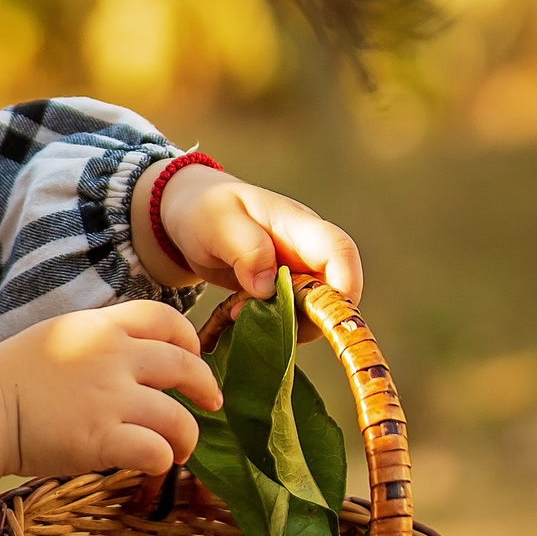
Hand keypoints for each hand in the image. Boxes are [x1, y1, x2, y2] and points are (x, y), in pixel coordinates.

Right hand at [0, 300, 222, 500]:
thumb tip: (127, 358)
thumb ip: (94, 342)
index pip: (164, 318)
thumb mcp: (54, 337)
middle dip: (205, 386)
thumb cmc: (6, 377)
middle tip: (210, 403)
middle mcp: (113, 358)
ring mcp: (110, 400)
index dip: (189, 337)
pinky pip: (156, 452)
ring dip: (188, 437)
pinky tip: (154, 465)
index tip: (194, 353)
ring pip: (178, 418)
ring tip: (181, 450)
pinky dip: (162, 460)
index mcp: (99, 327)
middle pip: (184, 365)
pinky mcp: (102, 440)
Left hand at [135, 157, 362, 318]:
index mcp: (296, 225)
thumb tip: (268, 289)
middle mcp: (306, 250)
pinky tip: (239, 316)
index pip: (340, 251)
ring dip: (285, 324)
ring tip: (240, 313)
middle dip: (309, 318)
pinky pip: (290, 316)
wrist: (193, 214)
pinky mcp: (283, 291)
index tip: (319, 316)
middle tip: (264, 323)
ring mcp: (297, 272)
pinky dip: (271, 325)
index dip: (344, 286)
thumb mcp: (217, 223)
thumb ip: (245, 249)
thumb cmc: (206, 210)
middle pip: (334, 291)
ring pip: (313, 310)